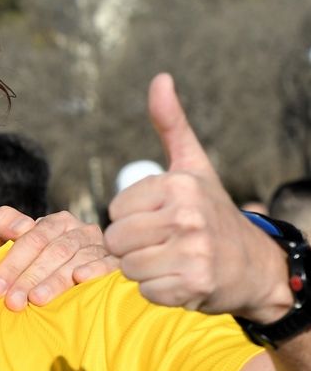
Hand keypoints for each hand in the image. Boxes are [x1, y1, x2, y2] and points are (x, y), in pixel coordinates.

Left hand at [0, 207, 116, 310]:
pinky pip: (108, 264)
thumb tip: (19, 227)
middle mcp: (80, 231)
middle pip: (53, 251)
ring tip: (36, 299)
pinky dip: (94, 270)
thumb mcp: (10, 242)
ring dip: (55, 281)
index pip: (33, 239)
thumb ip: (5, 225)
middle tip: (12, 301)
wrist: (55, 282)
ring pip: (76, 260)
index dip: (12, 263)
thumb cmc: (30, 263)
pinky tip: (80, 278)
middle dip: (29, 277)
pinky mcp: (116, 263)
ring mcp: (100, 247)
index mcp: (56, 222)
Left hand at [105, 74, 288, 320]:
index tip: (160, 218)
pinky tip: (181, 278)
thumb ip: (171, 126)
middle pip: (116, 240)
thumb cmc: (213, 213)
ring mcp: (192, 251)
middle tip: (164, 243)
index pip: (115, 210)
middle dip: (133, 247)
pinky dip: (159, 291)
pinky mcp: (193, 283)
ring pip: (127, 267)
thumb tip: (160, 79)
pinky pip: (145, 291)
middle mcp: (186, 216)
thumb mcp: (193, 166)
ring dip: (144, 269)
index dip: (132, 218)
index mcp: (178, 185)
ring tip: (172, 259)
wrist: (255, 265)